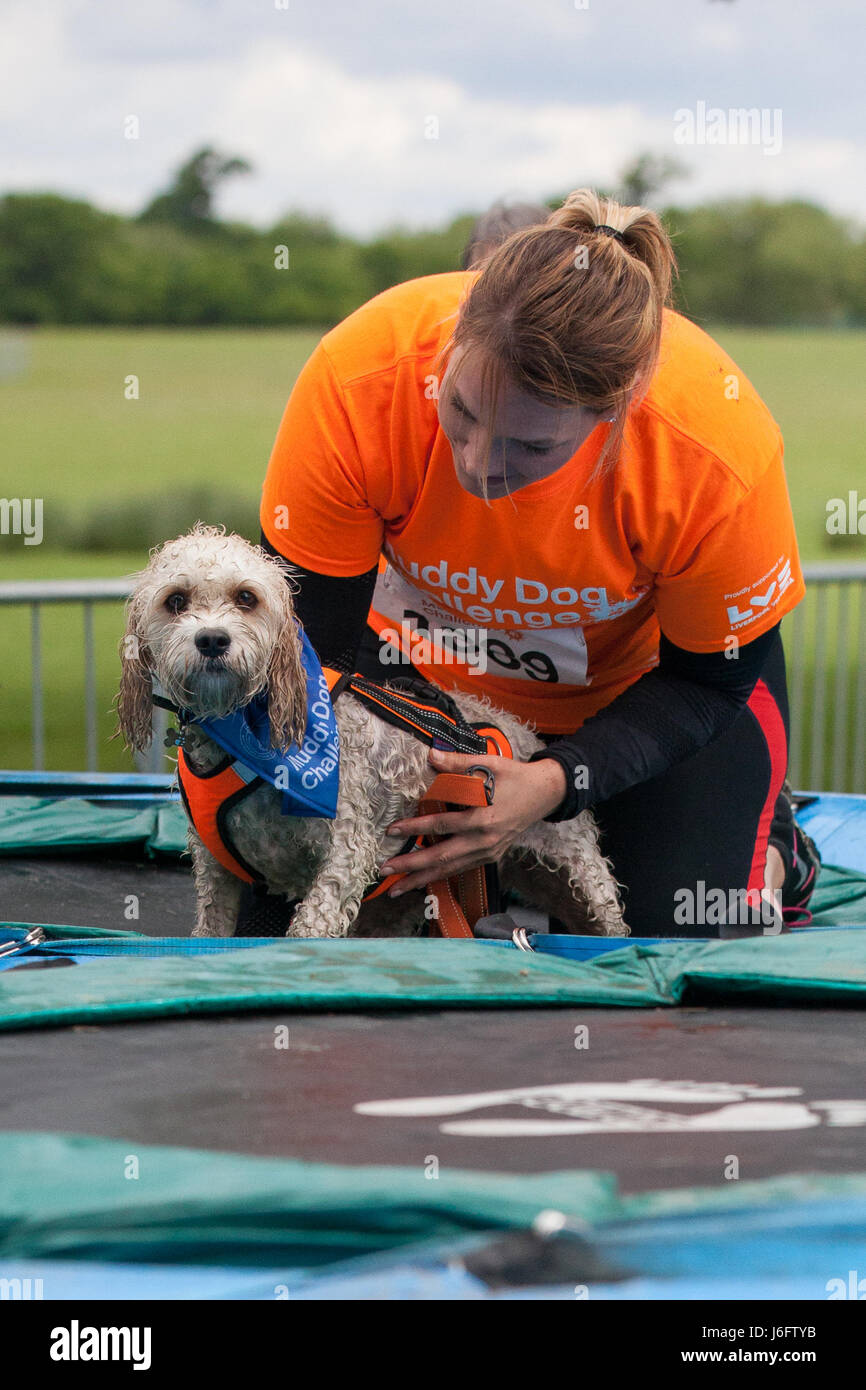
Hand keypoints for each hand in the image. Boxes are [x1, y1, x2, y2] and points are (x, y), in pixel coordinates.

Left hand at [378, 746, 567, 896]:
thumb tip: (431, 755)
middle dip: (412, 866)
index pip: (442, 826)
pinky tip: (424, 880)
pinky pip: (461, 868)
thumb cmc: (515, 777)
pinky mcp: (491, 856)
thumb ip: (458, 763)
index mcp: (483, 818)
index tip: (392, 830)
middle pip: (442, 857)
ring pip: (450, 869)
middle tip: (385, 870)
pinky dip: (441, 875)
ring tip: (398, 887)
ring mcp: (488, 852)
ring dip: (422, 879)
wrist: (544, 794)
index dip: (415, 828)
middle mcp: (485, 840)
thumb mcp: (489, 764)